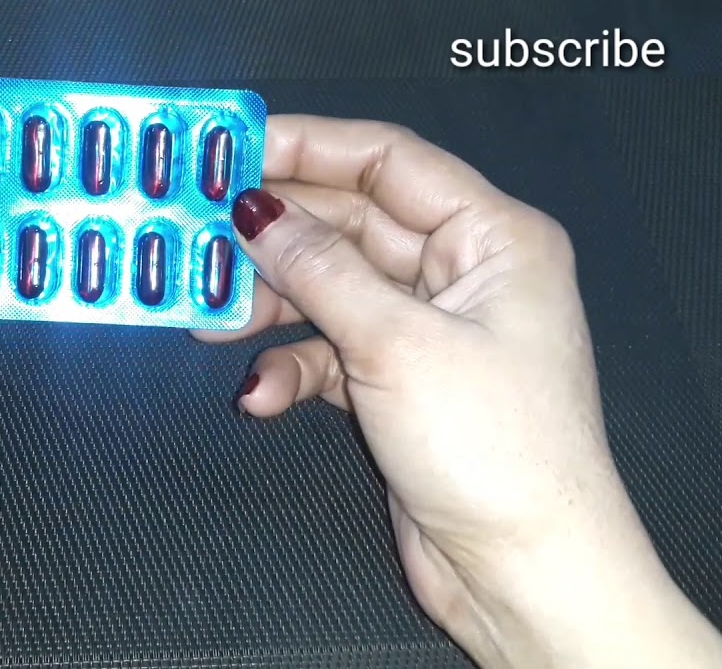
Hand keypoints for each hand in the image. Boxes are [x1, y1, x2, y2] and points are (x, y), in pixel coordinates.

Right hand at [199, 116, 721, 667]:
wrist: (524, 574)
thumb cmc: (498, 452)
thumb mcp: (396, 344)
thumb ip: (319, 270)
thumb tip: (255, 210)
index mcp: (492, 239)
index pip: (387, 162)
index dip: (307, 147)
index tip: (231, 150)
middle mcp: (462, 275)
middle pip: (348, 225)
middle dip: (273, 235)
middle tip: (197, 231)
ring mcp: (427, 330)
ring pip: (329, 290)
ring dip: (269, 306)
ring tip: (210, 317)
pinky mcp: (398, 383)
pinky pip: (328, 352)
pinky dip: (290, 368)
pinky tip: (260, 393)